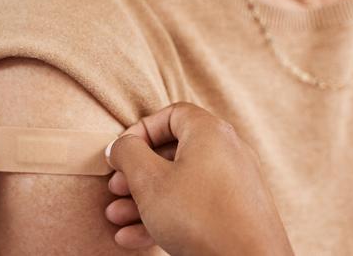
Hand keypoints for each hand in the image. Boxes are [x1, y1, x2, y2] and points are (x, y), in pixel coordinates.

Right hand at [104, 103, 293, 255]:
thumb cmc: (199, 217)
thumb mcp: (149, 181)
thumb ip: (128, 154)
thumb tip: (120, 146)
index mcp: (210, 132)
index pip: (170, 115)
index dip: (140, 131)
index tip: (120, 153)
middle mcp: (227, 151)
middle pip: (173, 152)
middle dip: (137, 173)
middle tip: (115, 188)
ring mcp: (235, 184)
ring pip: (181, 184)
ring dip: (144, 200)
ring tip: (117, 217)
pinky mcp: (237, 213)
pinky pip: (195, 206)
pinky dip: (166, 216)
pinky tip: (133, 238)